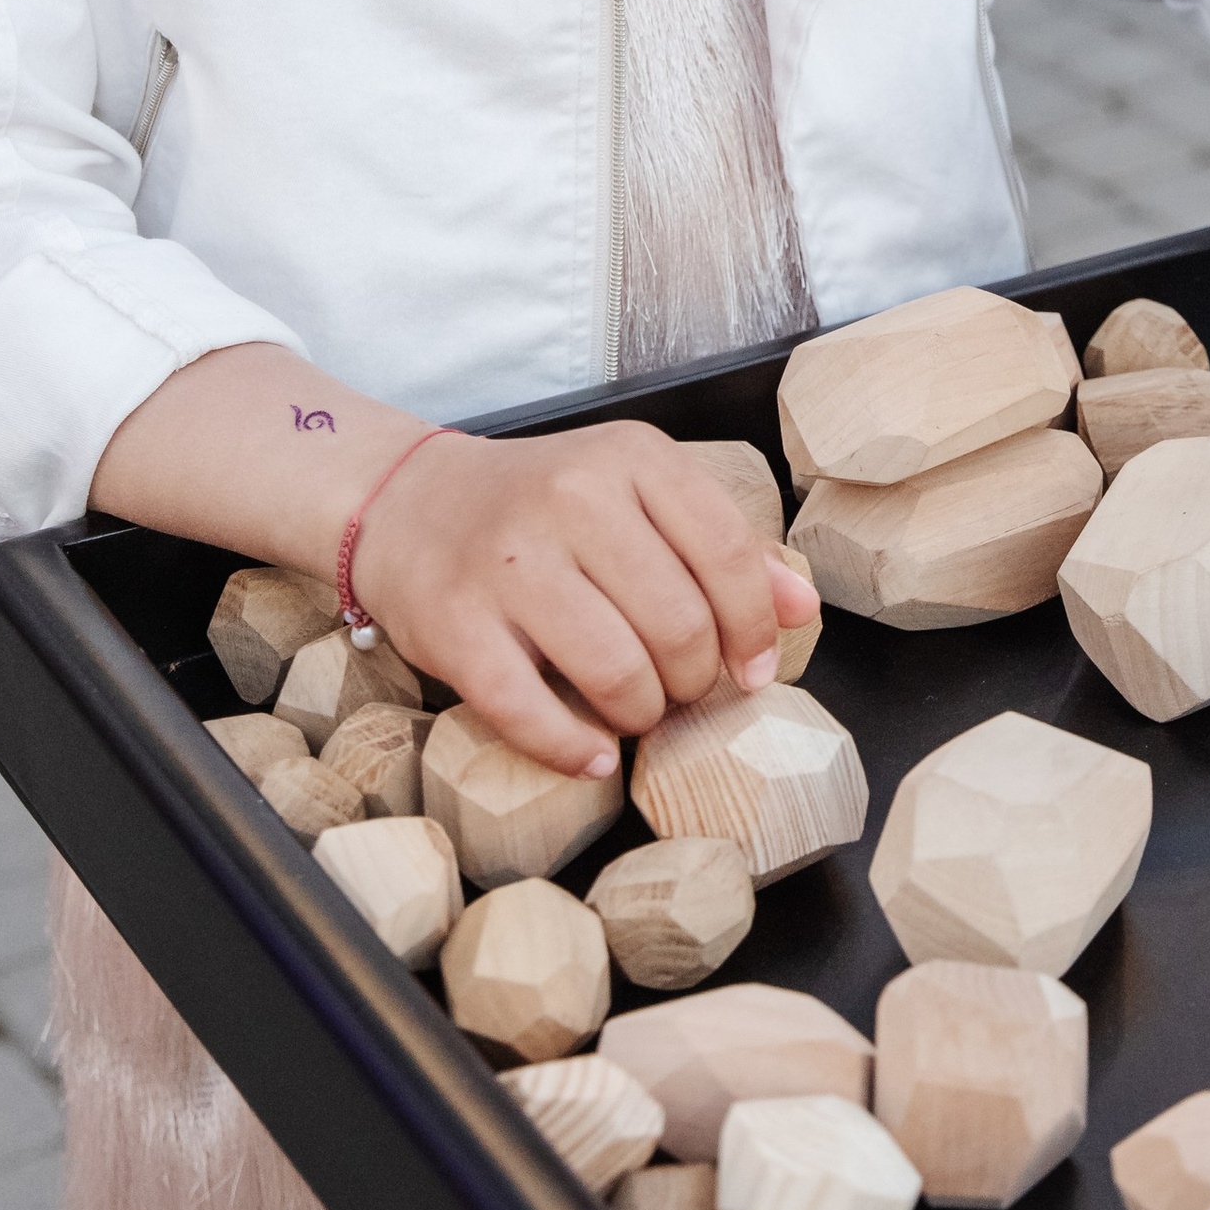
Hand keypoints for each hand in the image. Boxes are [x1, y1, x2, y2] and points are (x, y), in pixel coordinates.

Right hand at [350, 422, 821, 778]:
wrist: (406, 501)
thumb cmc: (541, 508)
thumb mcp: (636, 496)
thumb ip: (723, 546)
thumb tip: (803, 608)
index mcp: (629, 457)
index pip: (727, 552)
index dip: (753, 627)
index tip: (750, 669)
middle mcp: (570, 496)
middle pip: (678, 624)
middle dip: (693, 680)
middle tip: (678, 690)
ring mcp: (506, 561)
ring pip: (616, 672)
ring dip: (640, 714)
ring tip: (634, 711)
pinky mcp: (453, 624)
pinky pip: (530, 712)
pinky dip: (573, 749)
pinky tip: (590, 752)